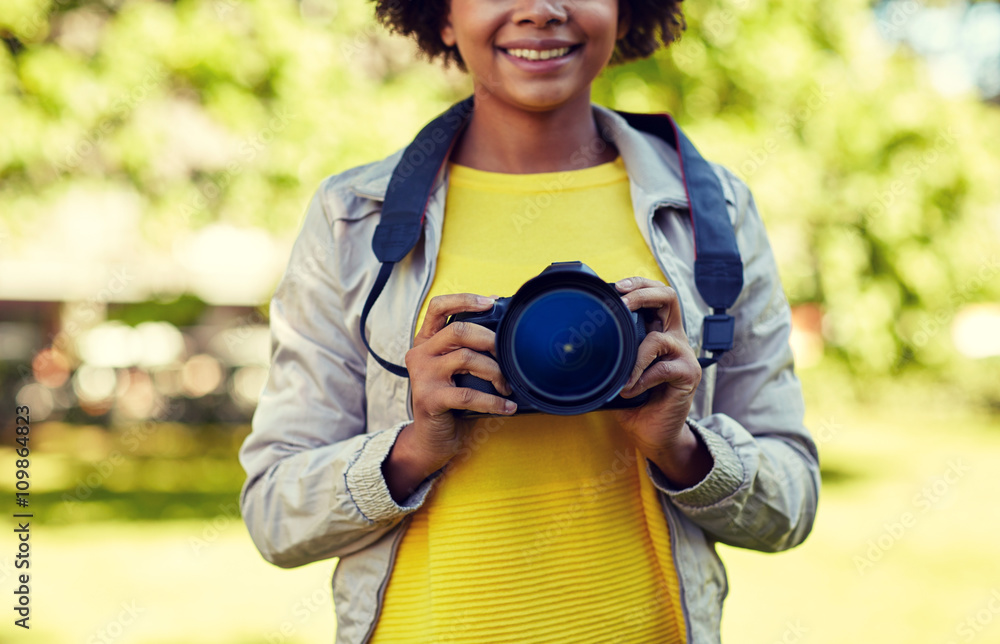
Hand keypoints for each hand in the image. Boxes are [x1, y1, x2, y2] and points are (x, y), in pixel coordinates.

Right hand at [383, 293, 515, 501]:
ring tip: (507, 386)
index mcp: (425, 341)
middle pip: (458, 330)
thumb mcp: (454, 369)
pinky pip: (468, 395)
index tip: (491, 303)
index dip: (465, 300)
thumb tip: (504, 330)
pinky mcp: (430, 399)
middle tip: (507, 354)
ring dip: (495, 372)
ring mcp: (422, 376)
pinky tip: (506, 406)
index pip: (438, 307)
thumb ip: (467, 348)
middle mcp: (419, 354)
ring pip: (466, 359)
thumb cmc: (450, 400)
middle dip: (490, 339)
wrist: (431, 439)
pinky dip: (493, 401)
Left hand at [612, 277, 711, 487]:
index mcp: (658, 331)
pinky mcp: (688, 374)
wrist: (653, 433)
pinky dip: (641, 380)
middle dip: (643, 294)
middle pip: (669, 297)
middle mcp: (674, 337)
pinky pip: (662, 368)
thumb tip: (572, 341)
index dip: (640, 284)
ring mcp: (683, 355)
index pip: (657, 294)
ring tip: (623, 378)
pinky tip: (631, 392)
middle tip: (623, 304)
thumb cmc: (634, 401)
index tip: (617, 287)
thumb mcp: (617, 372)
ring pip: (659, 338)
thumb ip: (610, 354)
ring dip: (635, 358)